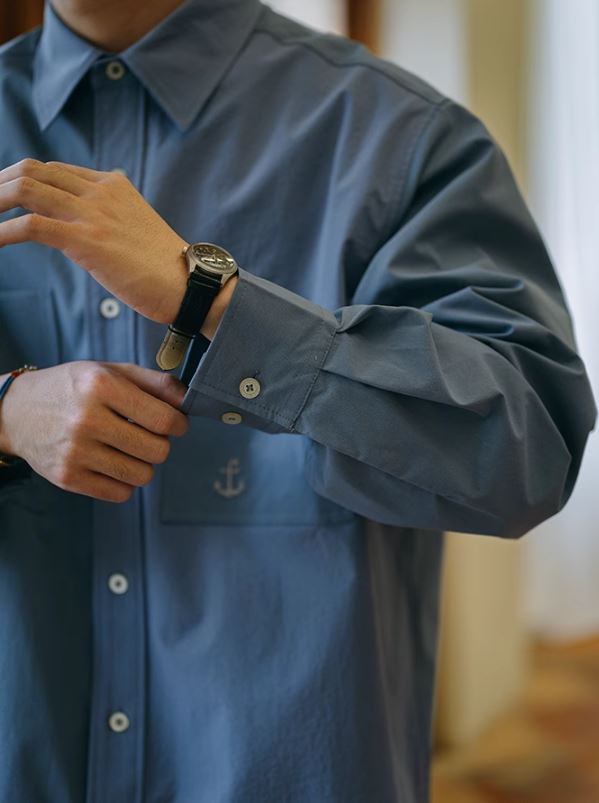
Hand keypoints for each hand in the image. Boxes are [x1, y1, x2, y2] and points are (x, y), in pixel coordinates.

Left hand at [0, 158, 188, 323]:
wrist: (190, 284)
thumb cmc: (165, 268)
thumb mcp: (134, 230)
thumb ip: (106, 219)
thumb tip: (78, 232)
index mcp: (111, 184)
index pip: (53, 169)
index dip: (20, 180)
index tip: (4, 199)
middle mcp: (99, 190)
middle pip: (31, 169)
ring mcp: (93, 212)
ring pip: (25, 189)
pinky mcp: (87, 240)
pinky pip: (30, 226)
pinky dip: (2, 232)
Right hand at [0, 361, 188, 501]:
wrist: (15, 412)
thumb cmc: (71, 388)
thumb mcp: (109, 371)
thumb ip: (154, 382)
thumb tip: (188, 399)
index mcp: (101, 386)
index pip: (165, 420)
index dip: (179, 424)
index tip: (175, 424)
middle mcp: (87, 419)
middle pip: (158, 451)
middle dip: (161, 444)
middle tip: (146, 435)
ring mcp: (76, 452)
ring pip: (142, 475)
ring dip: (144, 464)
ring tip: (129, 449)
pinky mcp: (68, 478)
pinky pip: (120, 493)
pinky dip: (124, 482)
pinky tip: (112, 463)